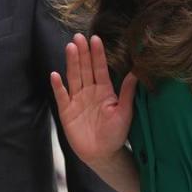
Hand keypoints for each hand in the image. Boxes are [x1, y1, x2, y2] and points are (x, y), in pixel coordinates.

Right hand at [50, 34, 137, 166]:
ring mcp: (77, 100)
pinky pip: (61, 96)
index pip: (100, 68)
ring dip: (71, 63)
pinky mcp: (66, 111)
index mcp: (104, 90)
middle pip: (84, 68)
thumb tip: (137, 72)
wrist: (102, 154)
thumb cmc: (116, 134)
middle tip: (79, 37)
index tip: (96, 39)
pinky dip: (58, 87)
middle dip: (82, 53)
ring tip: (70, 47)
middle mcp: (89, 92)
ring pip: (73, 77)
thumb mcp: (124, 112)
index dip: (97, 54)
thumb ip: (127, 92)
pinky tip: (55, 75)